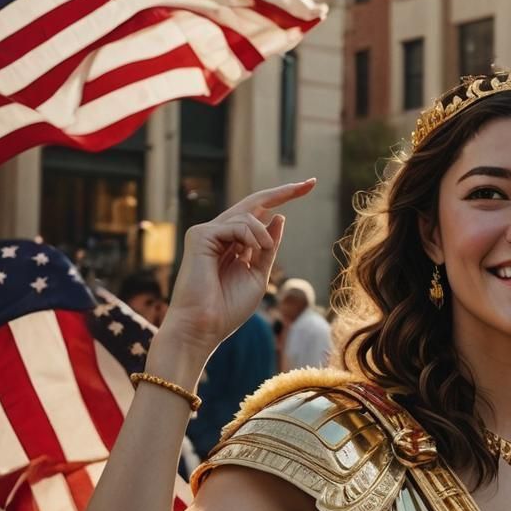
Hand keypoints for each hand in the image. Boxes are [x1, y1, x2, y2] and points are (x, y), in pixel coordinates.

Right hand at [158, 180, 315, 355]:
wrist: (205, 327)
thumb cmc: (229, 308)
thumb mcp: (259, 275)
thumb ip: (268, 247)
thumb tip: (278, 216)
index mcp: (234, 245)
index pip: (259, 214)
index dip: (283, 198)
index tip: (308, 186)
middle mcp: (220, 235)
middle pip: (254, 203)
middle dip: (284, 192)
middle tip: (310, 183)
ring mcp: (208, 234)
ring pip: (248, 215)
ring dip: (263, 235)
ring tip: (262, 253)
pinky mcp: (200, 235)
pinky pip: (237, 224)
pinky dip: (251, 236)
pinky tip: (251, 252)